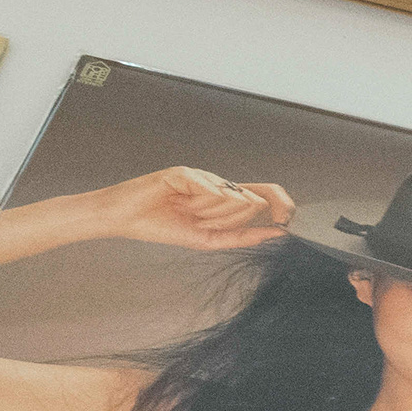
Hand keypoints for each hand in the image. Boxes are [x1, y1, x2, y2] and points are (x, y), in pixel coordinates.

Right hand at [85, 166, 295, 250]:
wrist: (125, 219)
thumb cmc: (161, 226)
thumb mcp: (209, 239)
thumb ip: (242, 236)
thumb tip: (277, 234)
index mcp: (226, 199)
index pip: (269, 194)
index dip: (285, 205)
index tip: (286, 224)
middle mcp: (219, 184)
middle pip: (253, 202)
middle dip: (233, 221)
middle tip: (202, 221)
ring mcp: (205, 176)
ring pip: (234, 199)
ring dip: (211, 215)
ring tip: (186, 211)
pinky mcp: (188, 171)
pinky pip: (213, 191)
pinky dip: (201, 204)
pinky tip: (181, 201)